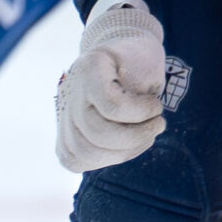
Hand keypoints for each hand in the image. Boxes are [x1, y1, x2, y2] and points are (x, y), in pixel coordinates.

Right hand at [56, 0, 167, 172]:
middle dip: (137, 136)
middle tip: (157, 124)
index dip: (141, 112)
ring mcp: (64, 116)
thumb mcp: (148, 60)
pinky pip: (75, 161)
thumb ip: (143, 88)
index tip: (157, 106)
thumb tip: (139, 122)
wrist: (115, 60)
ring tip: (145, 136)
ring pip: (86, 153)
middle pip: (97, 134)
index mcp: (89, 69)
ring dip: (125, 152)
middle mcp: (71, 93)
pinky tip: (126, 147)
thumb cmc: (135, 60)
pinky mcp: (64, 135)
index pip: (112, 104)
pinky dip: (104, 160)